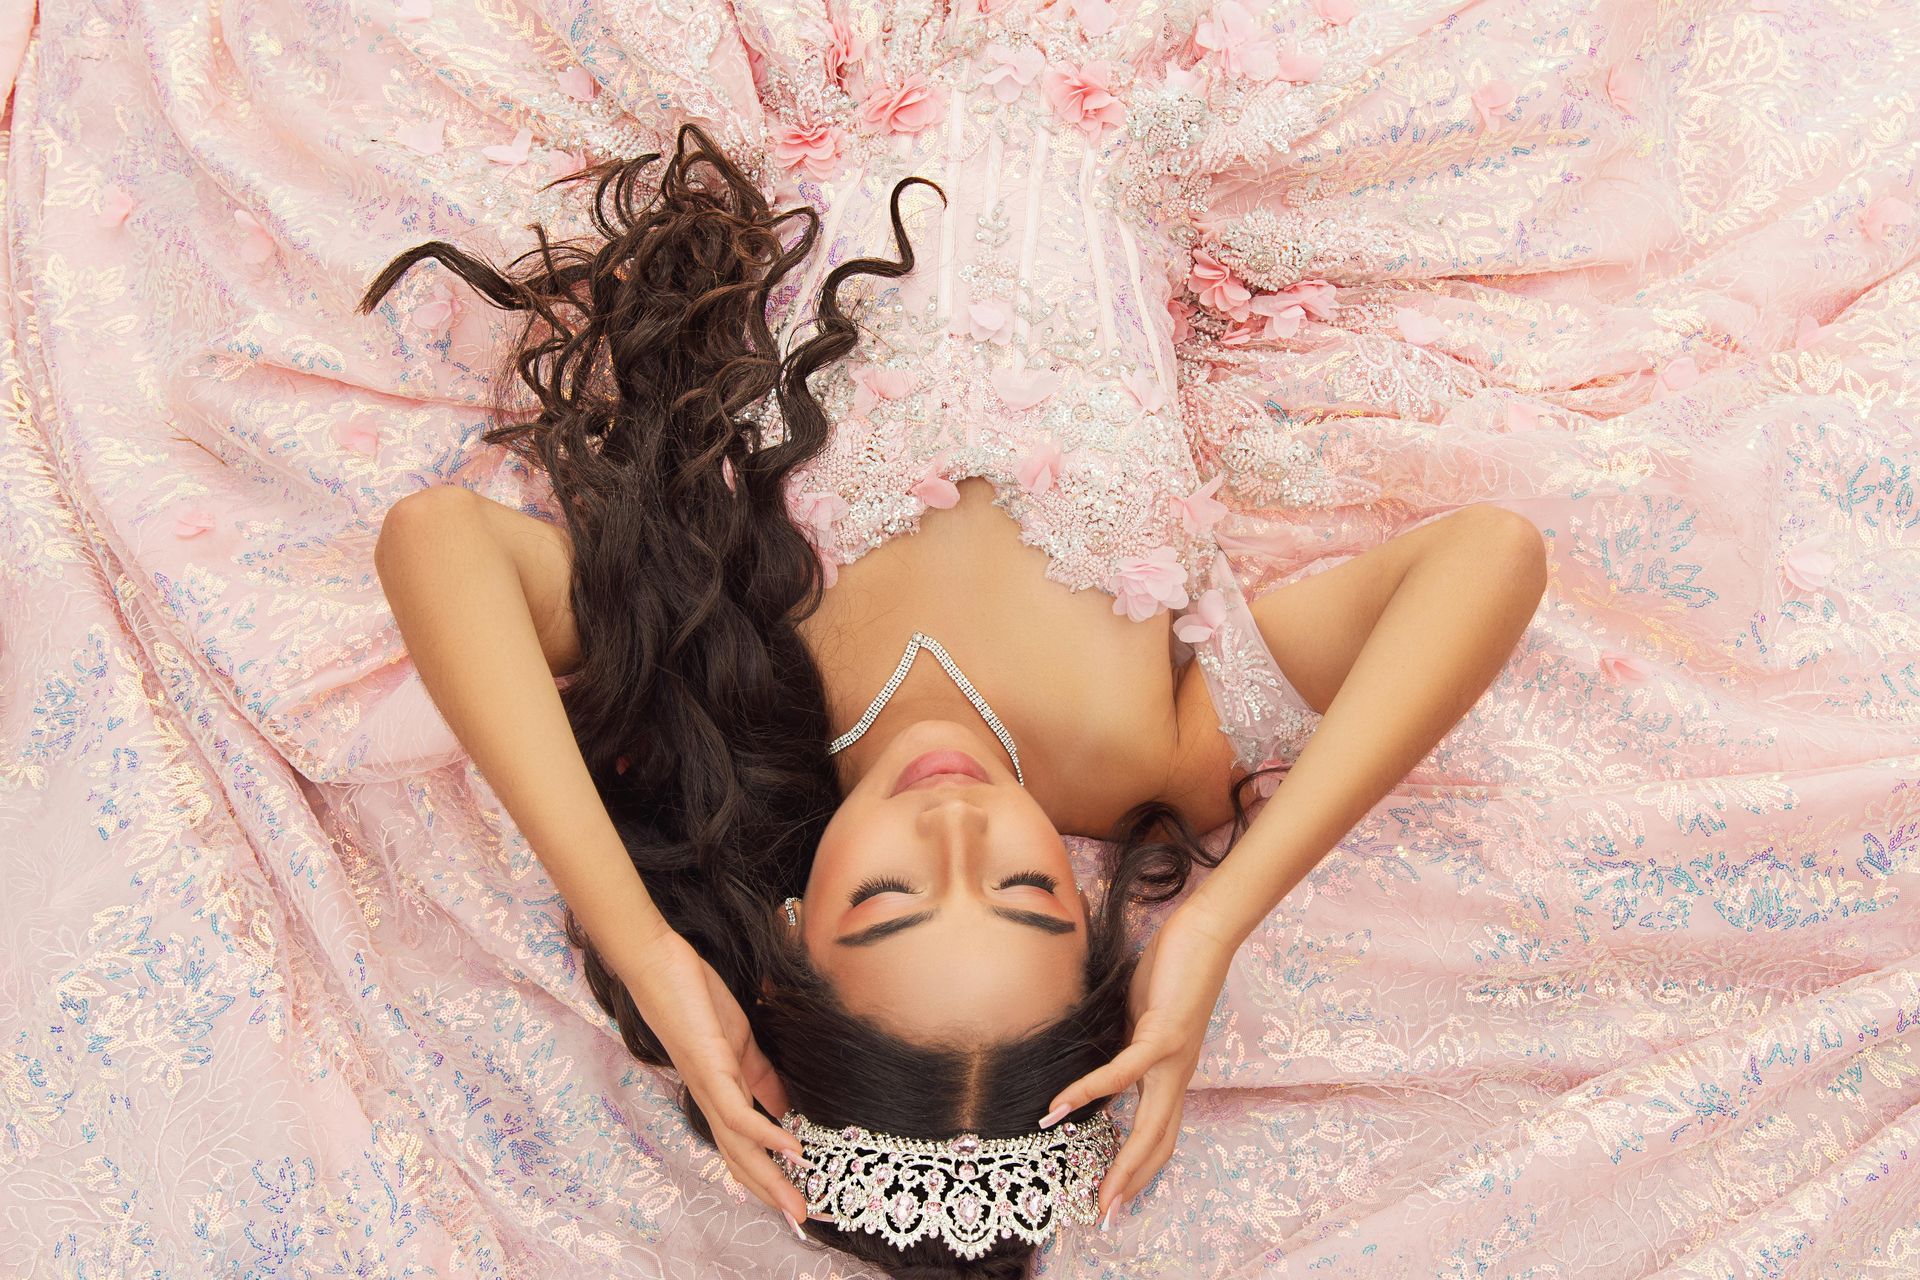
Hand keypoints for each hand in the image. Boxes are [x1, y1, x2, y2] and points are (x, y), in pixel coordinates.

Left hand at [622, 926, 808, 1231]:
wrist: (659, 962)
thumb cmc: (694, 997)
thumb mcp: (739, 1042)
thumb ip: (761, 1077)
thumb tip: (786, 1110)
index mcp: (719, 1093)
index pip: (743, 1147)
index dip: (768, 1177)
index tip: (795, 1201)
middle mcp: (710, 1099)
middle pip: (741, 1160)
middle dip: (771, 1193)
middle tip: (801, 1220)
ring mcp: (708, 1085)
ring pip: (738, 1146)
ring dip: (770, 1179)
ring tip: (797, 1204)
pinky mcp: (710, 1065)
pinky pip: (738, 1110)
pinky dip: (766, 1133)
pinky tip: (791, 1148)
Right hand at [1038, 901, 1239, 1221]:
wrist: (1203, 935)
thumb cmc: (1172, 971)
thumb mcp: (1142, 1023)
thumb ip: (1127, 1053)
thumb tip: (1104, 1076)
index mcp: (1172, 1074)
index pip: (1159, 1134)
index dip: (1138, 1169)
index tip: (1113, 1197)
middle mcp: (1177, 1075)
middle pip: (1158, 1144)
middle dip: (1131, 1184)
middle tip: (1104, 1216)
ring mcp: (1173, 1059)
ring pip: (1151, 1126)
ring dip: (1123, 1163)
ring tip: (1096, 1191)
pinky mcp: (1163, 1034)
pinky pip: (1122, 1072)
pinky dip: (1090, 1091)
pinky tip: (1062, 1104)